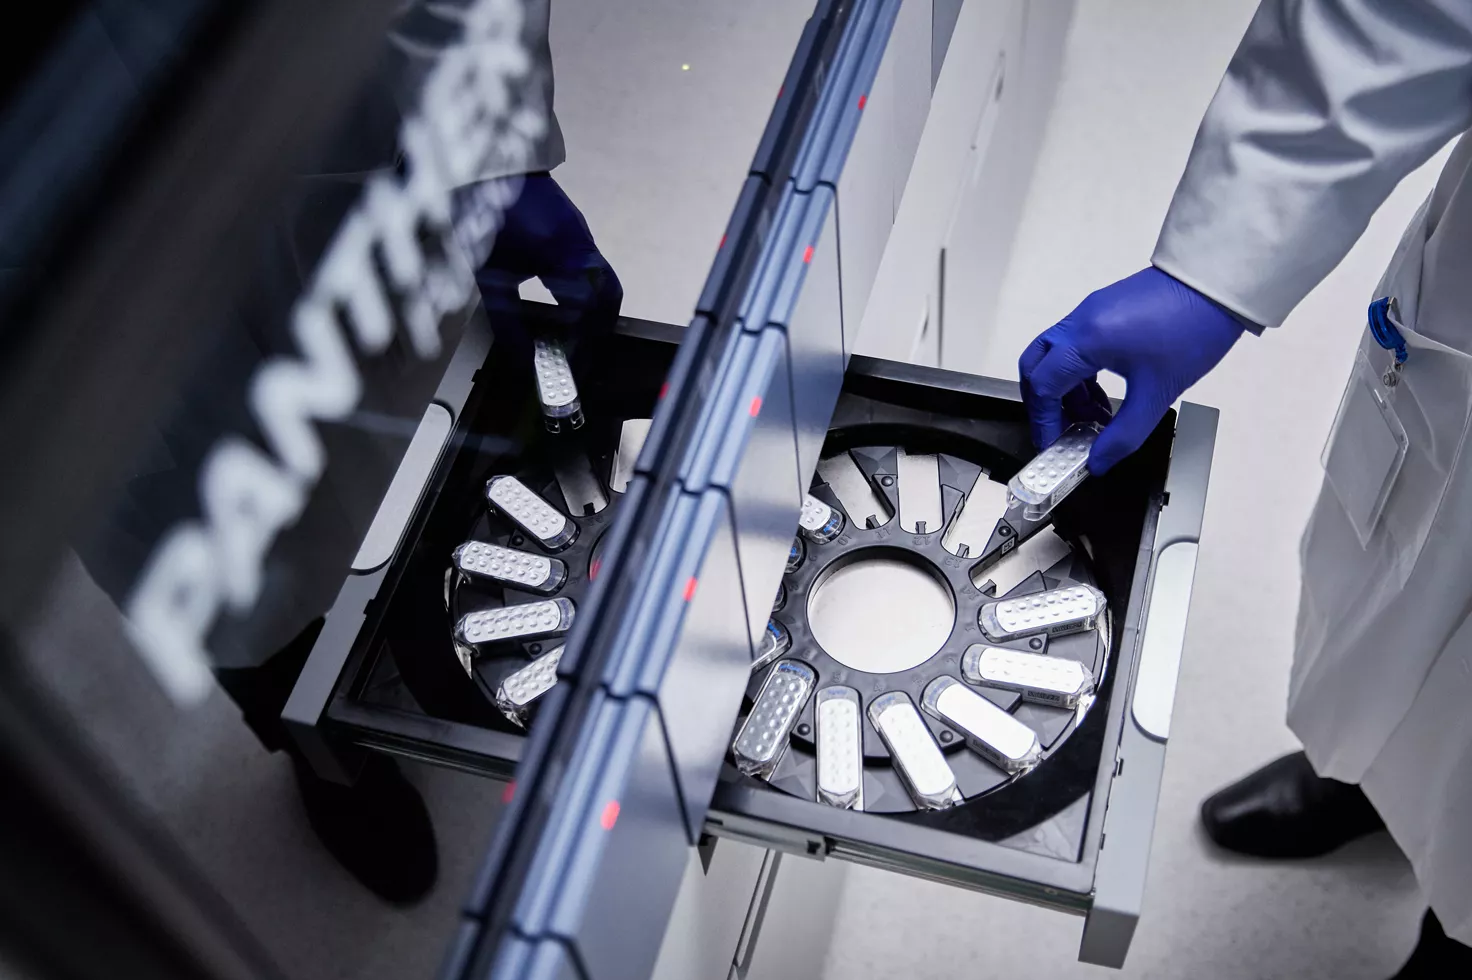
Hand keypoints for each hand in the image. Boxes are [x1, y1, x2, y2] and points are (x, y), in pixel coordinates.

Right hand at [1018, 267, 1243, 472]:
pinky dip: (1076, 372)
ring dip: (1063, 389)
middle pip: (1035, 366)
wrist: (1218, 283)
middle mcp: (1080, 321)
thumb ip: (1123, 434)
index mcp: (1087, 339)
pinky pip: (1072, 344)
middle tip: (1057, 430)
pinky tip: (1103, 392)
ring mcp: (1089, 312)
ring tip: (1091, 415)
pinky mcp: (1102, 309)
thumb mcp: (1157, 392)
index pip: (1043, 386)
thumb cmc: (1193, 327)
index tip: (1054, 444)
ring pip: (1053, 355)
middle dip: (1042, 403)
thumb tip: (1098, 460)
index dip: (1044, 421)